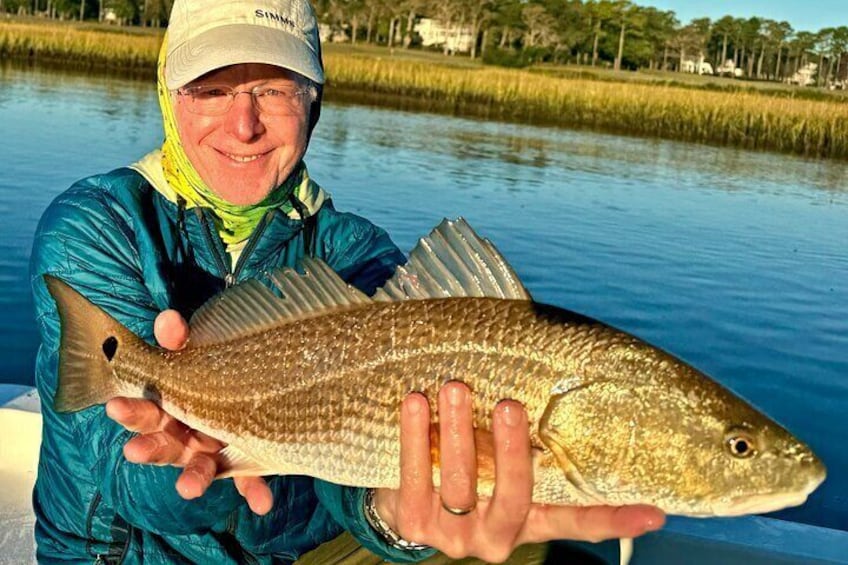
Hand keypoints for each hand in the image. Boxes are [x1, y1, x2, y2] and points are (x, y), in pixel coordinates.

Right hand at [105, 310, 272, 514]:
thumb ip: (180, 338)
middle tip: (135, 451)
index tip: (115, 407)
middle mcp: (186, 434)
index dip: (131, 410)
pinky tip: (262, 503)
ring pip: (199, 467)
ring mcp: (213, 450)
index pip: (144, 411)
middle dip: (149, 448)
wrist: (254, 372)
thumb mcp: (196, 347)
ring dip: (193, 478)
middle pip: (163, 444)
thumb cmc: (214, 364)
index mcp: (169, 409)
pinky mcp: (244, 461)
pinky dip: (254, 490)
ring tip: (187, 488)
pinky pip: (247, 479)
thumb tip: (168, 322)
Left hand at [373, 382, 664, 561]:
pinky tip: (416, 402)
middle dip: (512, 450)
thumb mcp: (500, 466)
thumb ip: (527, 444)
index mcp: (528, 521)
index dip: (615, 519)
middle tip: (511, 406)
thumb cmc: (467, 471)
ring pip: (459, 483)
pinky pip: (412, 475)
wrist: (401, 503)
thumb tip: (559, 381)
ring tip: (456, 387)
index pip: (577, 523)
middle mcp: (497, 536)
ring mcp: (453, 534)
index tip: (655, 511)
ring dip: (457, 431)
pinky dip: (413, 435)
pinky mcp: (412, 522)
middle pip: (514, 497)